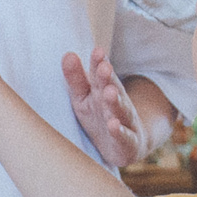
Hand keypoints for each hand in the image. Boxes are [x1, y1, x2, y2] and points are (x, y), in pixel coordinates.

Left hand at [63, 44, 145, 168]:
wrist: (126, 146)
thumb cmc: (98, 118)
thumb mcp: (83, 98)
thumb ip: (76, 78)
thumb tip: (67, 54)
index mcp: (103, 90)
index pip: (101, 74)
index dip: (99, 63)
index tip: (97, 51)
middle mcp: (116, 103)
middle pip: (113, 89)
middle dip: (108, 79)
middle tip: (104, 68)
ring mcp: (125, 122)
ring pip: (121, 111)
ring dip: (116, 102)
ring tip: (110, 93)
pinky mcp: (128, 142)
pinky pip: (124, 136)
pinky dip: (119, 131)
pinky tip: (113, 125)